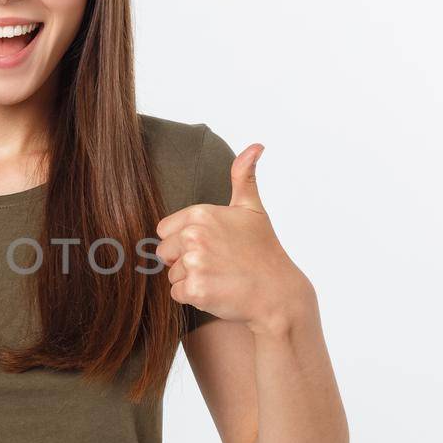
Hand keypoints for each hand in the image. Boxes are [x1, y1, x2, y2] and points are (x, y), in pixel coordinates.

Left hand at [154, 144, 313, 334]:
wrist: (278, 293)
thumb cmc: (263, 250)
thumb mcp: (253, 209)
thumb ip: (244, 176)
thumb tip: (255, 146)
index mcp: (200, 214)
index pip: (164, 231)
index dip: (182, 241)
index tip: (210, 245)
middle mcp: (194, 236)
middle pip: (164, 253)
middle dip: (183, 261)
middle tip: (216, 263)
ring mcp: (194, 263)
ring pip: (171, 275)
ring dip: (190, 280)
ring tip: (220, 277)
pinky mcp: (196, 289)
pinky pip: (177, 294)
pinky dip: (194, 297)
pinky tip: (217, 291)